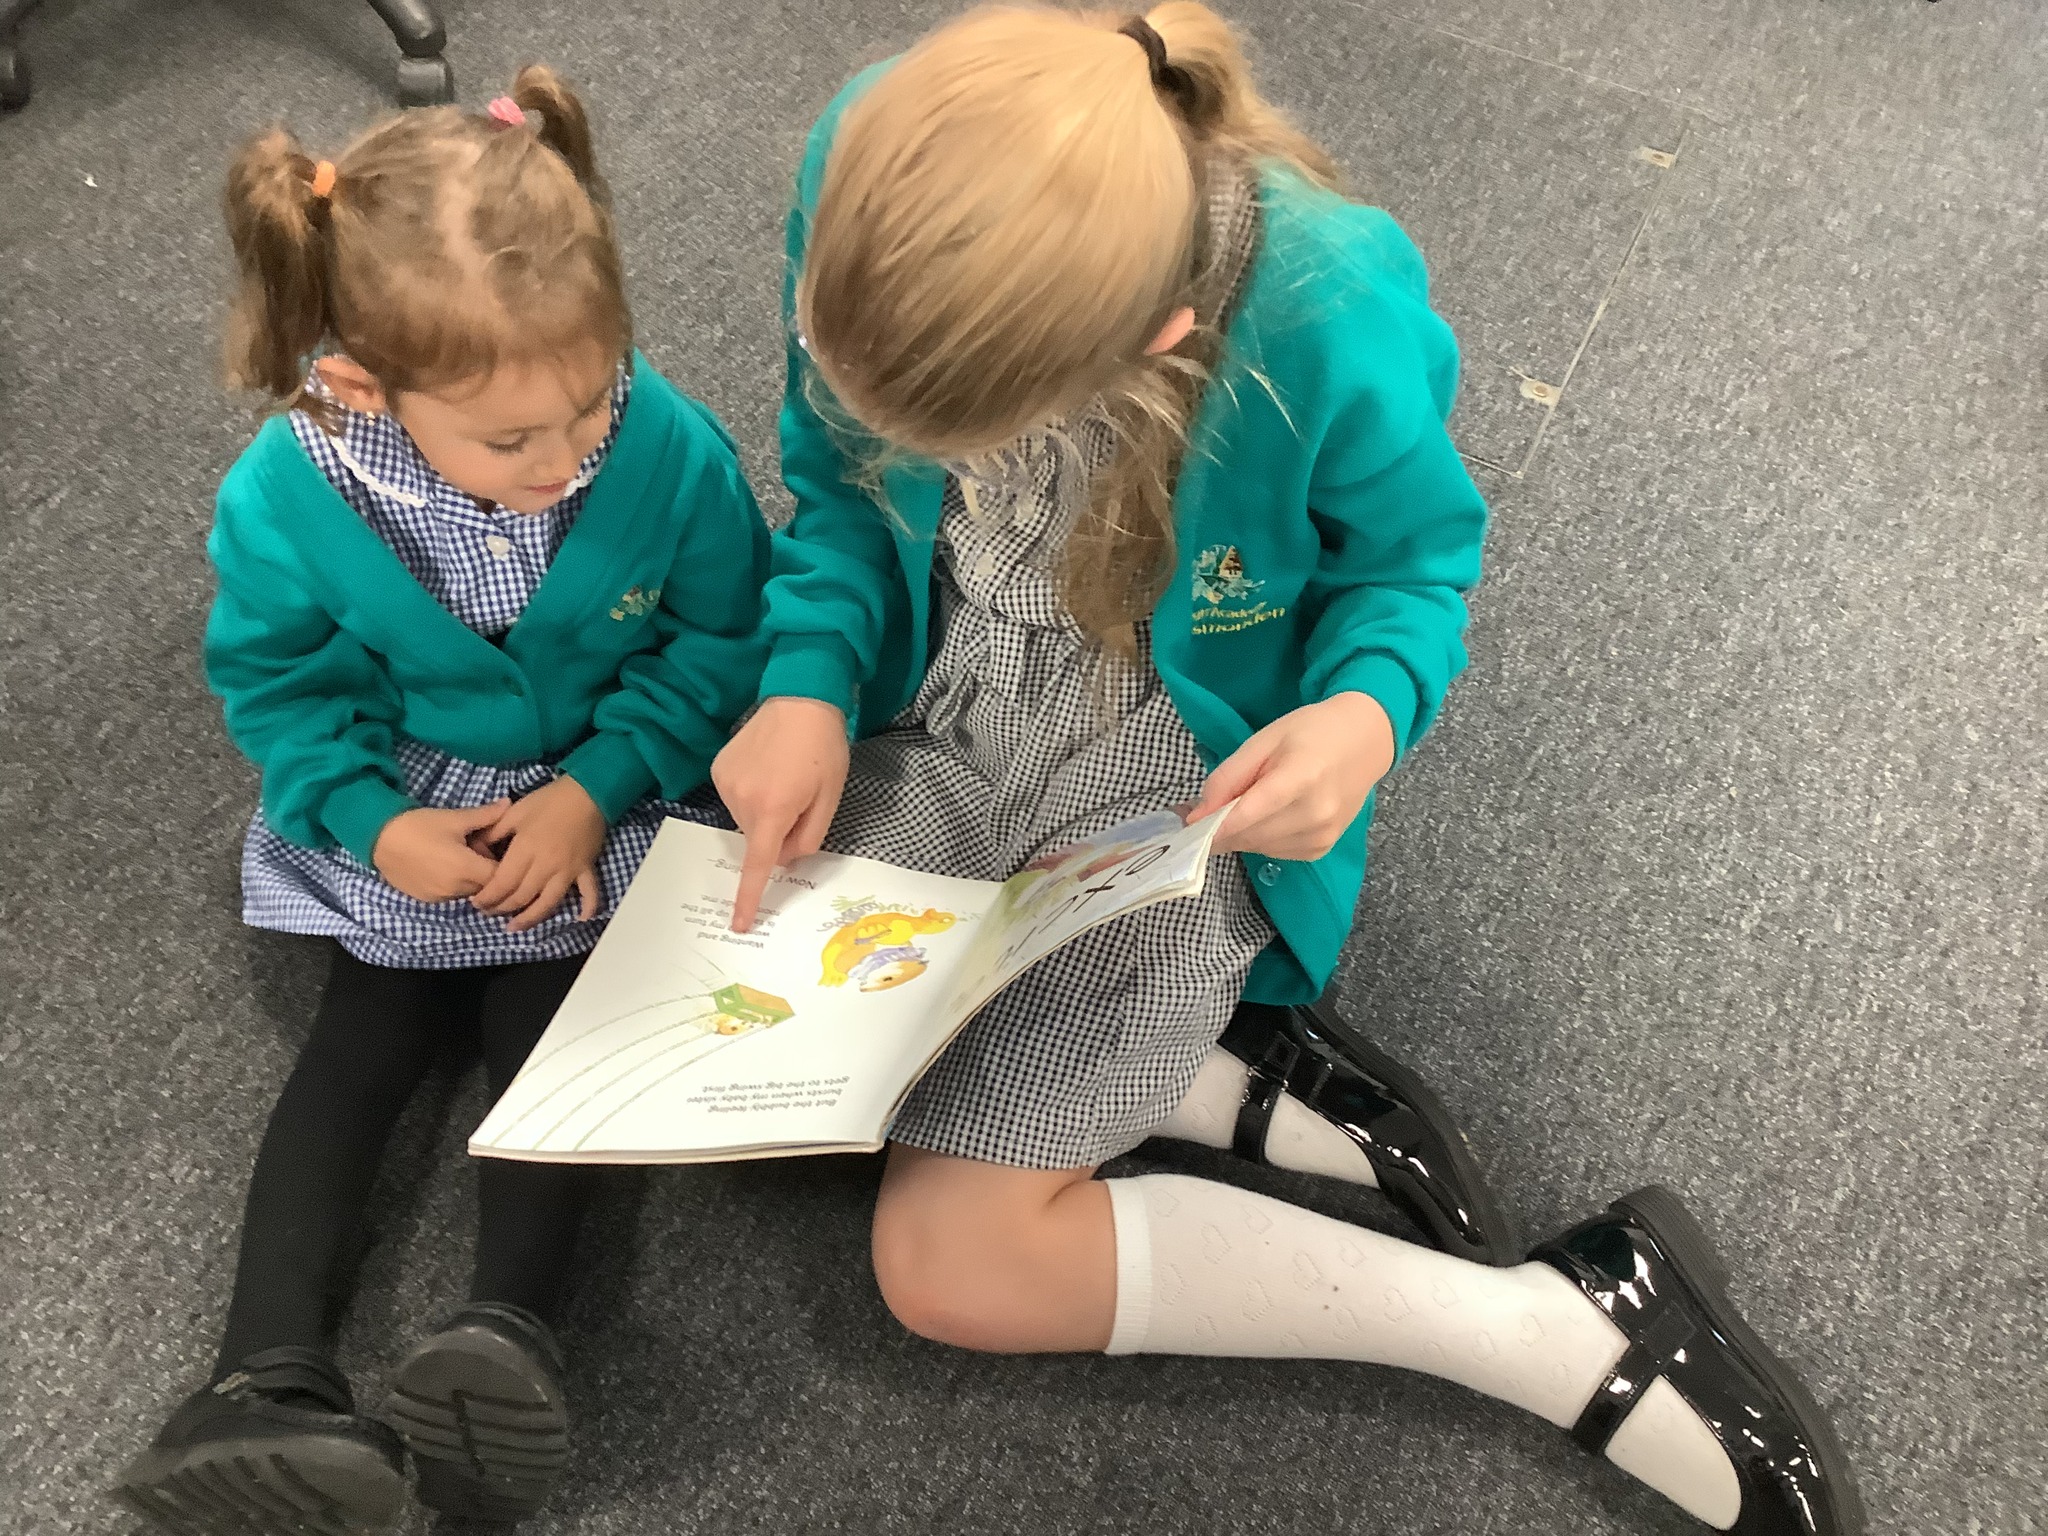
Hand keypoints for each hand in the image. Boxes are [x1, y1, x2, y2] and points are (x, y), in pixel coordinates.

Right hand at [373, 801, 509, 902]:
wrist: (379, 837)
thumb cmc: (420, 825)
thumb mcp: (454, 818)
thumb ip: (486, 816)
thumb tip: (509, 804)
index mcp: (467, 870)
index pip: (502, 876)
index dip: (506, 863)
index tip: (499, 848)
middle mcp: (456, 890)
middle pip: (487, 886)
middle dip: (489, 870)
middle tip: (479, 848)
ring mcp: (440, 898)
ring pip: (470, 892)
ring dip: (472, 878)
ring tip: (460, 855)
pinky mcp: (427, 899)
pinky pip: (452, 895)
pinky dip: (455, 883)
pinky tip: (444, 864)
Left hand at [469, 777, 606, 932]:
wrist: (587, 792)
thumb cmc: (549, 801)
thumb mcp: (515, 812)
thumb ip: (494, 832)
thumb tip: (477, 849)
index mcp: (526, 849)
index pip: (502, 882)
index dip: (487, 897)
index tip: (476, 903)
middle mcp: (546, 866)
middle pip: (521, 897)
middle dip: (501, 909)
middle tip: (488, 912)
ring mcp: (568, 870)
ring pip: (547, 903)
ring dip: (530, 918)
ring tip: (515, 926)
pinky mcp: (585, 869)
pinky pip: (589, 892)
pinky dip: (588, 907)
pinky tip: (581, 919)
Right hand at [712, 696, 849, 930]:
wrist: (799, 698)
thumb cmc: (824, 749)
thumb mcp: (829, 797)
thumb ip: (808, 837)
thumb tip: (785, 860)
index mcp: (774, 810)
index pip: (759, 865)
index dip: (749, 898)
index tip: (740, 924)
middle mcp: (742, 799)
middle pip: (757, 839)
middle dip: (776, 833)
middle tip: (800, 801)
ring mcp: (726, 783)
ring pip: (745, 820)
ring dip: (763, 812)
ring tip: (784, 777)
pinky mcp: (719, 769)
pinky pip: (735, 798)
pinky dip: (751, 794)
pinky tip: (767, 769)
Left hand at [1184, 692, 1395, 860]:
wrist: (1365, 742)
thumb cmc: (1311, 732)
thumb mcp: (1265, 739)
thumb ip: (1230, 775)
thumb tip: (1199, 812)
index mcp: (1303, 777)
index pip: (1252, 811)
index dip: (1216, 824)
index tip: (1188, 826)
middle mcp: (1316, 813)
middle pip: (1250, 834)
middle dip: (1220, 829)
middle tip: (1202, 814)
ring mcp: (1323, 835)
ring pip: (1258, 848)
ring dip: (1239, 835)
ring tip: (1240, 808)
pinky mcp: (1322, 849)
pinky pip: (1274, 853)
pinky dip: (1260, 840)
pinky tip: (1266, 818)